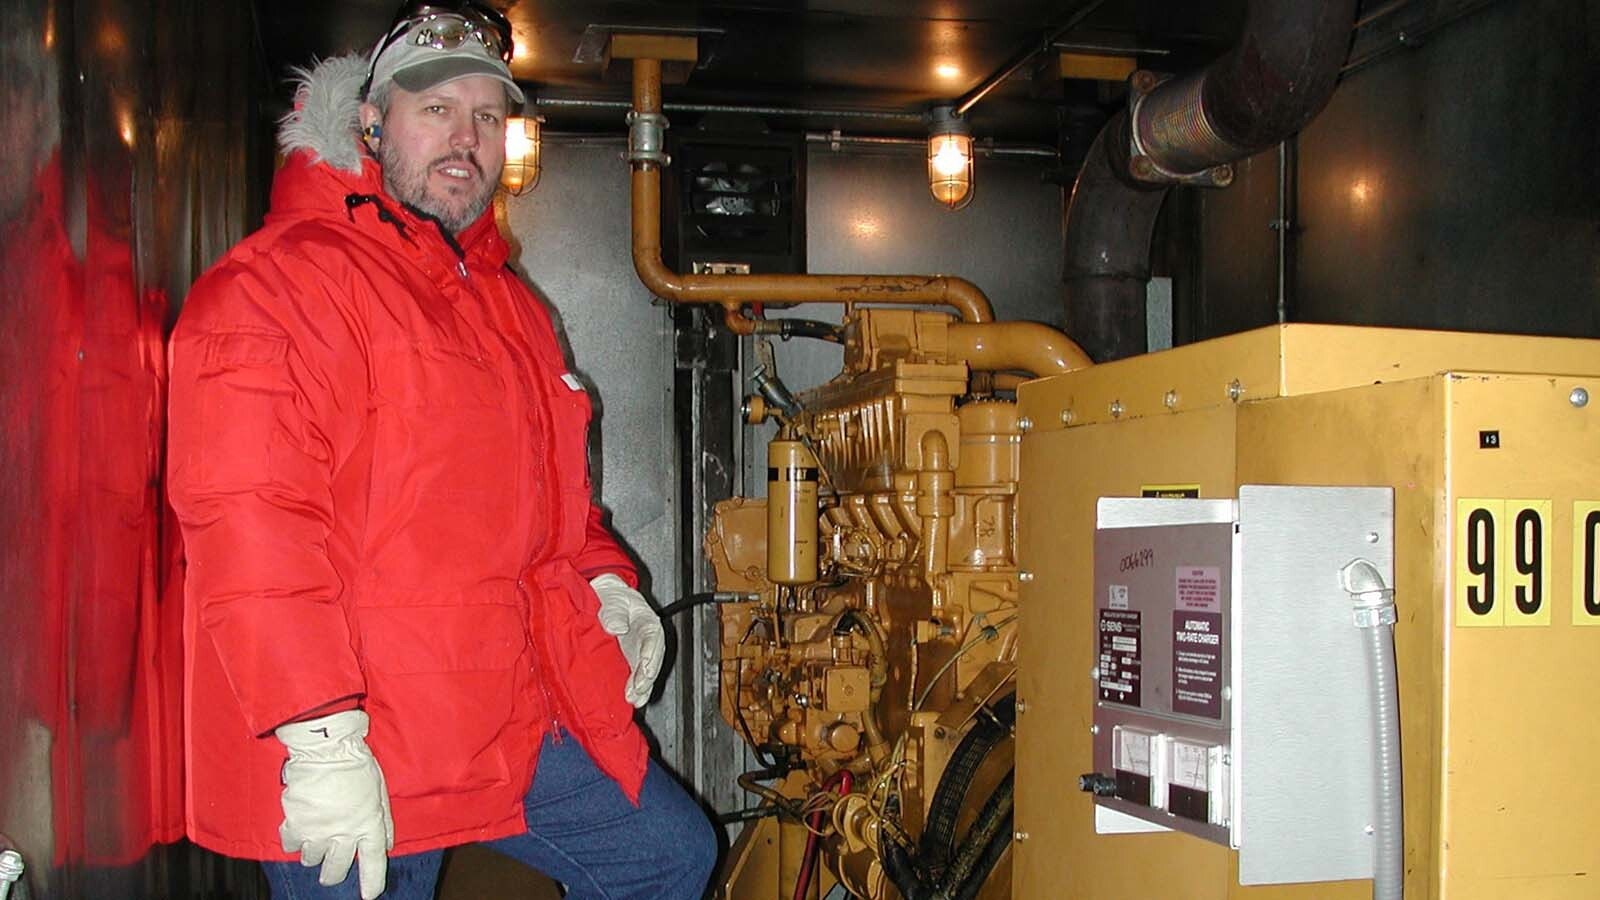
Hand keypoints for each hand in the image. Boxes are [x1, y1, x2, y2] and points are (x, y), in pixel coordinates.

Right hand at [275, 710, 393, 899]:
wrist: (326, 748)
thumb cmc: (357, 764)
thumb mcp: (380, 790)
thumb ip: (383, 821)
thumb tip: (387, 843)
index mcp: (369, 824)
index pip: (373, 861)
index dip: (372, 881)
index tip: (369, 895)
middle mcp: (344, 833)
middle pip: (336, 869)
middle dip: (333, 874)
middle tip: (330, 873)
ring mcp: (318, 831)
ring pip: (311, 859)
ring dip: (313, 853)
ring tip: (316, 839)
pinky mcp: (295, 823)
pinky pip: (291, 845)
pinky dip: (294, 840)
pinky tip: (299, 828)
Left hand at [589, 574, 664, 706]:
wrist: (601, 598)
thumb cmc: (611, 597)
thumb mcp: (613, 599)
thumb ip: (614, 612)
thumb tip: (617, 627)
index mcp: (647, 620)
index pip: (653, 637)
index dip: (650, 654)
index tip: (645, 667)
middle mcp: (647, 638)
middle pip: (653, 658)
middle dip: (647, 676)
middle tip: (638, 689)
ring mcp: (639, 651)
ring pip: (647, 671)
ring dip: (643, 687)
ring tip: (635, 699)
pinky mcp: (630, 661)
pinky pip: (637, 676)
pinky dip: (637, 689)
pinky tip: (633, 700)